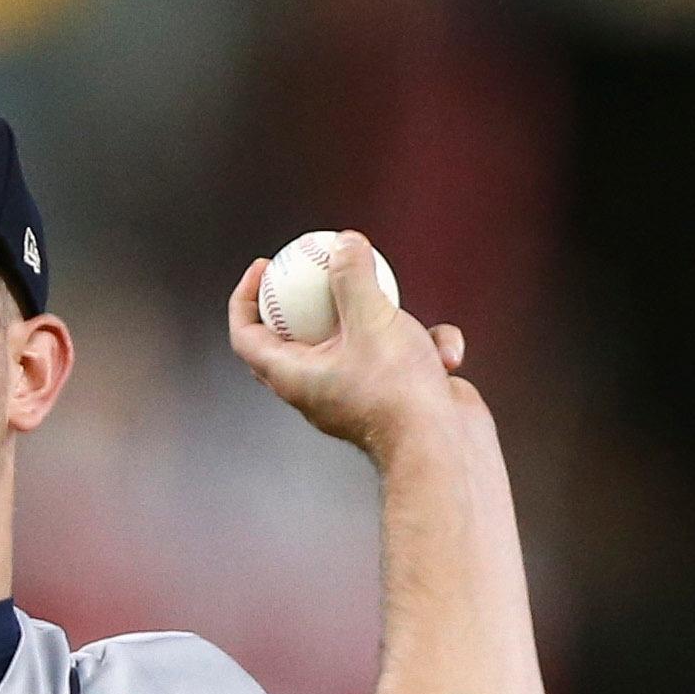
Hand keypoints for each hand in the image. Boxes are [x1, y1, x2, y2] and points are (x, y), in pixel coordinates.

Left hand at [226, 233, 480, 464]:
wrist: (445, 452)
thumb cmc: (398, 392)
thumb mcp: (372, 320)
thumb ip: (353, 277)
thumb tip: (344, 241)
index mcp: (295, 378)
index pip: (247, 337)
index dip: (245, 299)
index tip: (264, 266)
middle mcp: (319, 389)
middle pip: (298, 335)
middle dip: (309, 296)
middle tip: (320, 260)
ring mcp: (359, 393)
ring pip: (364, 338)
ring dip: (391, 318)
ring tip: (406, 309)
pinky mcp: (398, 394)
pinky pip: (405, 356)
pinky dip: (429, 349)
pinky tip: (449, 356)